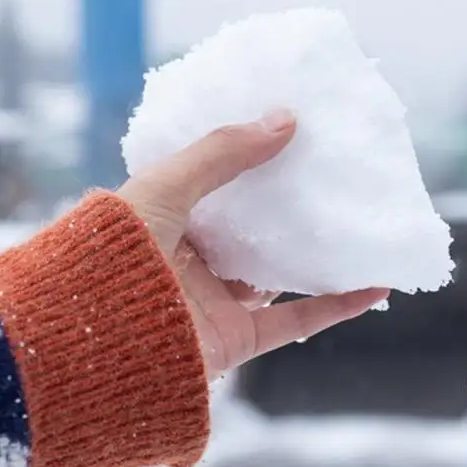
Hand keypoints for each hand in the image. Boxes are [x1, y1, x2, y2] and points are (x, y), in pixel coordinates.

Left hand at [118, 109, 388, 377]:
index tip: (293, 138)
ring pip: (279, 276)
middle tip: (333, 177)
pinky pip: (295, 322)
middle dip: (291, 208)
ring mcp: (214, 303)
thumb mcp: (164, 188)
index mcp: (165, 221)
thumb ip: (222, 154)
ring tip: (360, 225)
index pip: (218, 186)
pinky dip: (337, 306)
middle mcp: (191, 262)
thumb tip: (285, 118)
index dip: (253, 163)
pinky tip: (374, 285)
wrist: (92, 348)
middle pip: (253, 232)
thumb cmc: (113, 257)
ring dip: (319, 255)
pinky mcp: (236, 340)